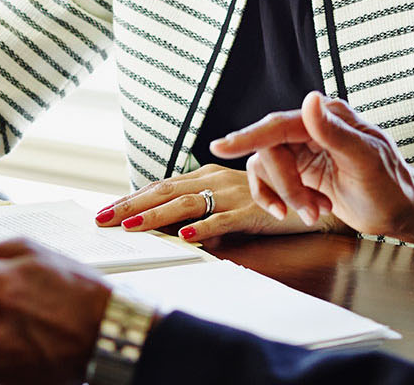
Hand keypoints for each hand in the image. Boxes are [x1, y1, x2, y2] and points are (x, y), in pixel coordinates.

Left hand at [94, 163, 343, 242]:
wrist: (311, 198)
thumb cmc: (268, 201)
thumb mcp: (228, 202)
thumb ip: (201, 211)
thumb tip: (170, 227)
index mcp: (206, 176)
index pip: (160, 186)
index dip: (132, 197)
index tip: (104, 210)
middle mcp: (215, 180)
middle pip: (165, 191)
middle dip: (131, 205)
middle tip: (102, 218)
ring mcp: (233, 194)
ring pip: (188, 204)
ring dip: (157, 216)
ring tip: (132, 226)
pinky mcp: (252, 210)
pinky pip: (225, 219)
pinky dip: (204, 228)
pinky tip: (185, 237)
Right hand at [212, 92, 413, 250]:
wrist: (401, 211)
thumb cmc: (391, 185)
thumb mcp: (365, 158)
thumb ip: (333, 130)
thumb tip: (309, 99)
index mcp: (327, 118)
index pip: (278, 124)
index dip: (247, 136)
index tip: (219, 147)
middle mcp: (311, 129)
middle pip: (270, 150)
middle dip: (286, 186)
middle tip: (308, 211)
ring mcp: (304, 151)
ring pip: (268, 168)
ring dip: (287, 196)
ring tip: (315, 213)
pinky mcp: (300, 171)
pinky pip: (271, 183)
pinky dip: (283, 201)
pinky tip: (308, 211)